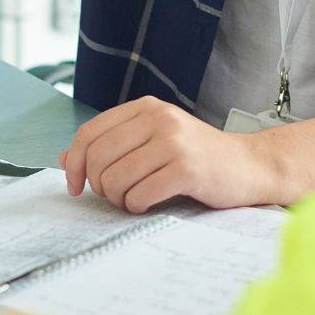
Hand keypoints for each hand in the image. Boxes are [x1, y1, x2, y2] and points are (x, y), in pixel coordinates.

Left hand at [59, 96, 285, 212]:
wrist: (250, 165)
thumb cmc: (199, 156)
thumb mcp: (154, 140)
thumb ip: (112, 144)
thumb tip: (65, 158)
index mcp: (146, 107)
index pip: (89, 133)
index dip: (75, 164)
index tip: (75, 185)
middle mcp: (159, 118)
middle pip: (98, 158)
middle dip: (98, 185)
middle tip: (114, 195)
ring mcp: (174, 142)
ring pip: (115, 179)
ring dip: (118, 199)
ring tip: (135, 198)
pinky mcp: (187, 169)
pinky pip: (139, 196)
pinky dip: (138, 207)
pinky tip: (151, 202)